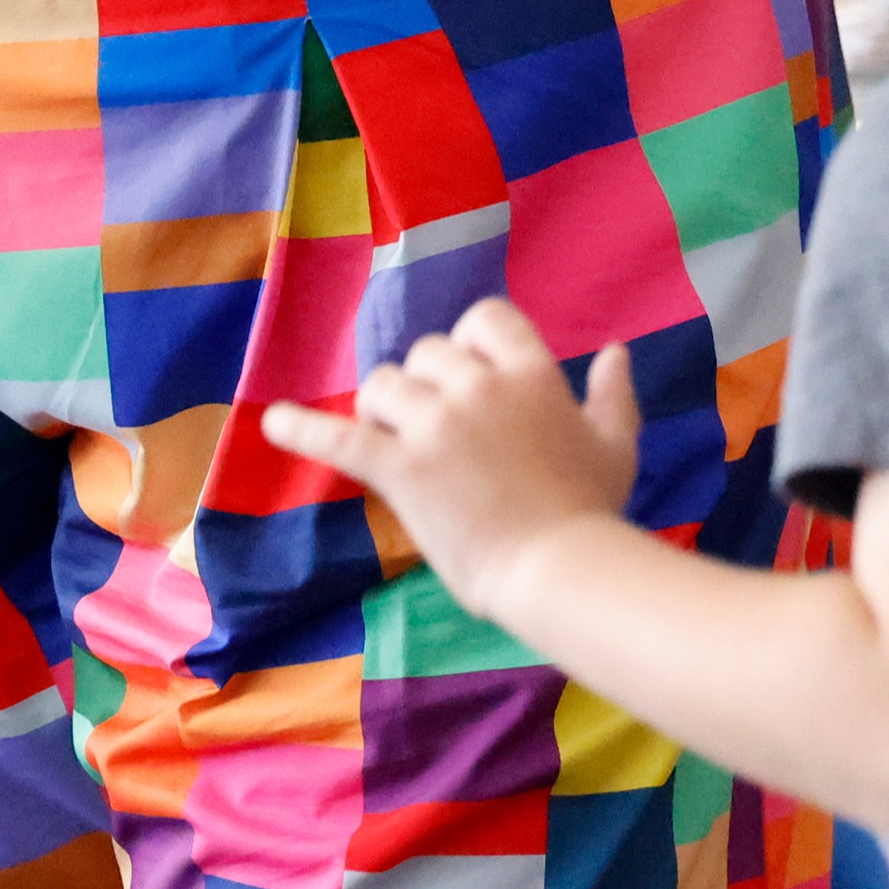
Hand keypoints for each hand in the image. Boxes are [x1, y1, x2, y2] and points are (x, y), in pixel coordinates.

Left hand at [263, 298, 639, 618]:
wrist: (558, 570)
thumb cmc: (591, 510)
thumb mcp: (616, 444)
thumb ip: (613, 393)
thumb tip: (616, 350)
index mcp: (531, 373)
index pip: (484, 318)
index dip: (471, 341)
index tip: (472, 372)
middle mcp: (479, 386)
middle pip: (428, 353)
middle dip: (426, 384)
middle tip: (434, 427)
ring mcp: (436, 425)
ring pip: (385, 384)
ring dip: (384, 407)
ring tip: (390, 436)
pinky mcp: (401, 468)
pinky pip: (340, 436)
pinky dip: (302, 427)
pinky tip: (272, 422)